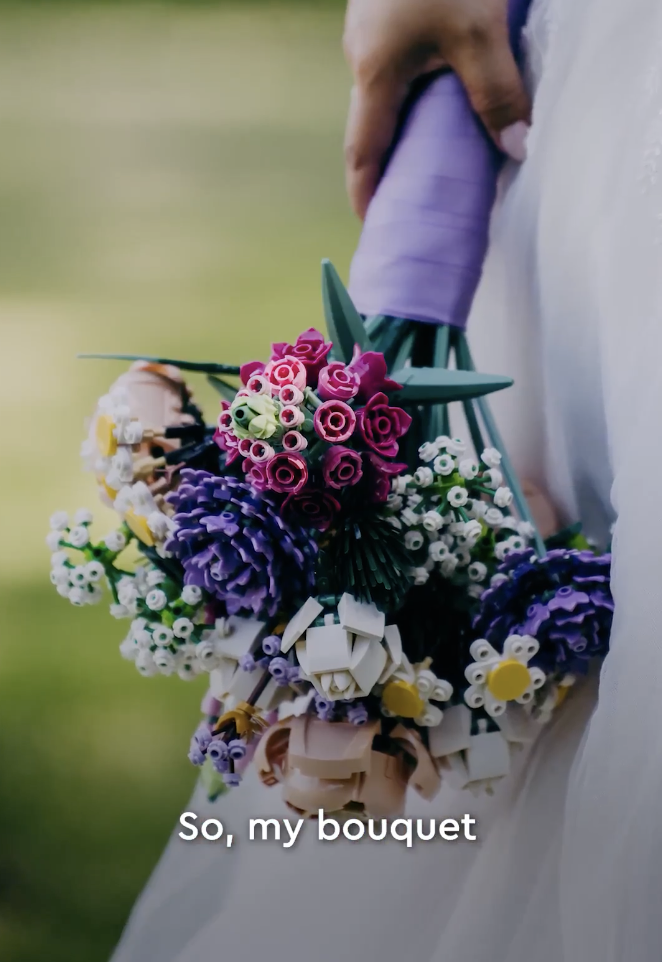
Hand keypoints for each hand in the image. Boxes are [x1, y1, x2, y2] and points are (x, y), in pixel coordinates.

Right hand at [343, 0, 530, 217]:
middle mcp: (361, 57)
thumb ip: (497, 91)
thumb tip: (516, 147)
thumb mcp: (478, 30)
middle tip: (416, 196)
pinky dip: (413, 92)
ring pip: (386, 93)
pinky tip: (444, 91)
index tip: (376, 225)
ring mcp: (369, 31)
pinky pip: (395, 65)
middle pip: (372, 126)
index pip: (362, 152)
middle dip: (391, 164)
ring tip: (438, 149)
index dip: (365, 194)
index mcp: (374, 75)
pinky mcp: (385, 11)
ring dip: (406, 125)